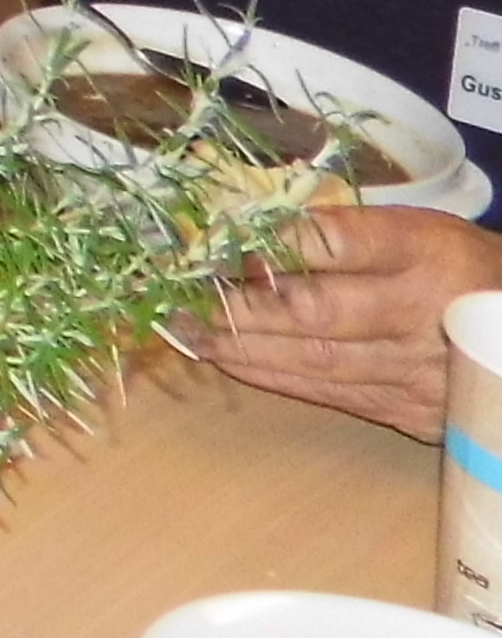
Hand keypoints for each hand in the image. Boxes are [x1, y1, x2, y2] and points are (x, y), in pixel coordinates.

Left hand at [189, 204, 501, 442]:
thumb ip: (347, 230)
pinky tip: (230, 360)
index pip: (339, 242)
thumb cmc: (459, 264)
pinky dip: (274, 376)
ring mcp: (418, 370)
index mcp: (425, 251)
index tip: (220, 241)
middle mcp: (422, 312)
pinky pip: (331, 394)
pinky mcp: (413, 411)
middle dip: (239, 306)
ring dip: (242, 346)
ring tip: (186, 330)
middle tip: (178, 296)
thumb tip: (253, 229)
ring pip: (316, 359)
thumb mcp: (420, 227)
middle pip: (316, 310)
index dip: (274, 245)